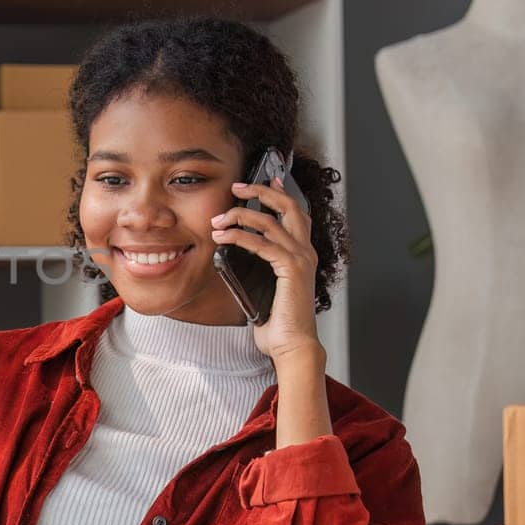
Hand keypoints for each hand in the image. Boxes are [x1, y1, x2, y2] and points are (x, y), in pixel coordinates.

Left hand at [210, 178, 323, 364]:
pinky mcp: (291, 269)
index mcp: (302, 254)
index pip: (297, 214)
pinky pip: (262, 244)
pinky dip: (239, 236)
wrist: (290, 345)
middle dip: (263, 192)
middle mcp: (306, 252)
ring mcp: (301, 259)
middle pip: (289, 207)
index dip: (282, 194)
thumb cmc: (277, 322)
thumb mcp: (264, 287)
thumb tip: (232, 255)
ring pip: (271, 222)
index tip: (268, 178)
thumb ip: (256, 268)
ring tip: (218, 220)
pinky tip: (222, 237)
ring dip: (241, 216)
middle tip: (238, 186)